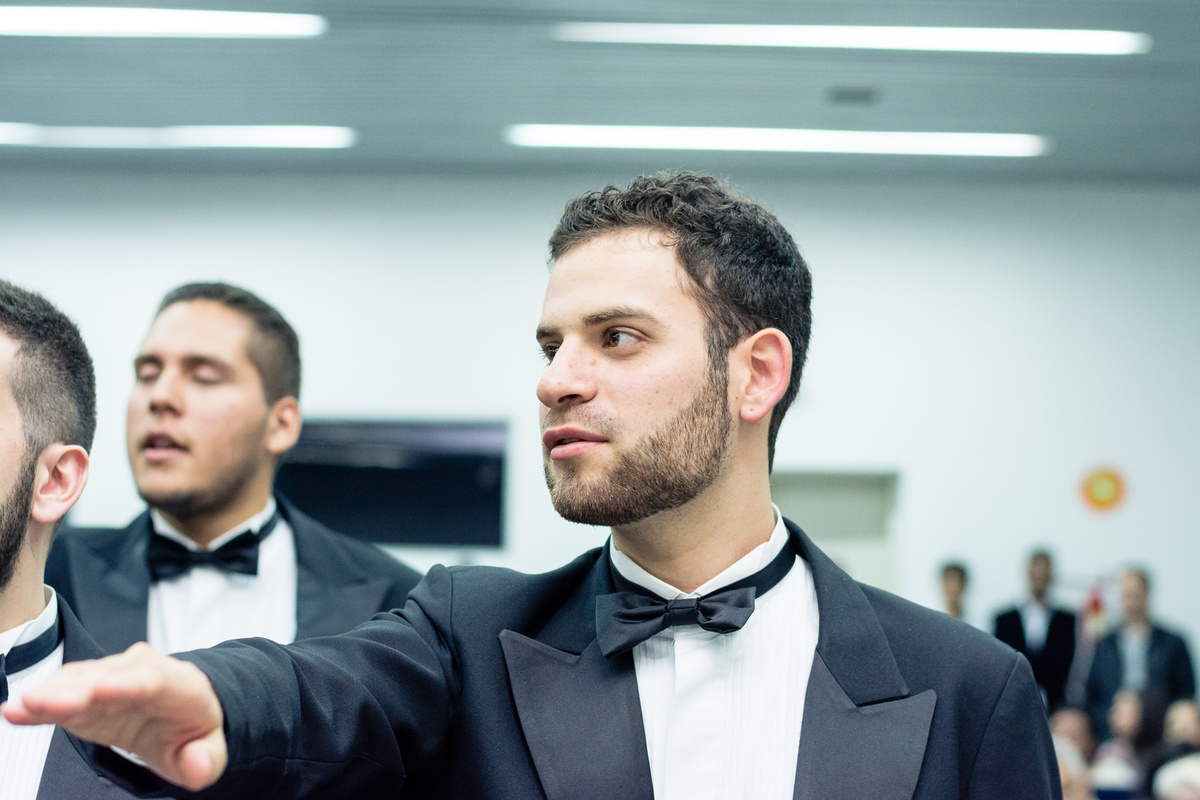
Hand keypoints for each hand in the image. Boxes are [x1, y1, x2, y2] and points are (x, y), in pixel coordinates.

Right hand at [2, 642, 226, 790]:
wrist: (179, 709)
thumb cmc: (192, 728)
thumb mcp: (209, 748)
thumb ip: (207, 759)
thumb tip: (199, 765)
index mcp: (181, 686)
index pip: (157, 681)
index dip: (130, 683)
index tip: (104, 688)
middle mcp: (144, 673)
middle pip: (111, 676)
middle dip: (80, 688)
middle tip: (46, 700)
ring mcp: (113, 678)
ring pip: (83, 679)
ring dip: (53, 692)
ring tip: (25, 705)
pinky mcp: (87, 691)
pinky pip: (63, 692)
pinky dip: (41, 702)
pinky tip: (15, 711)